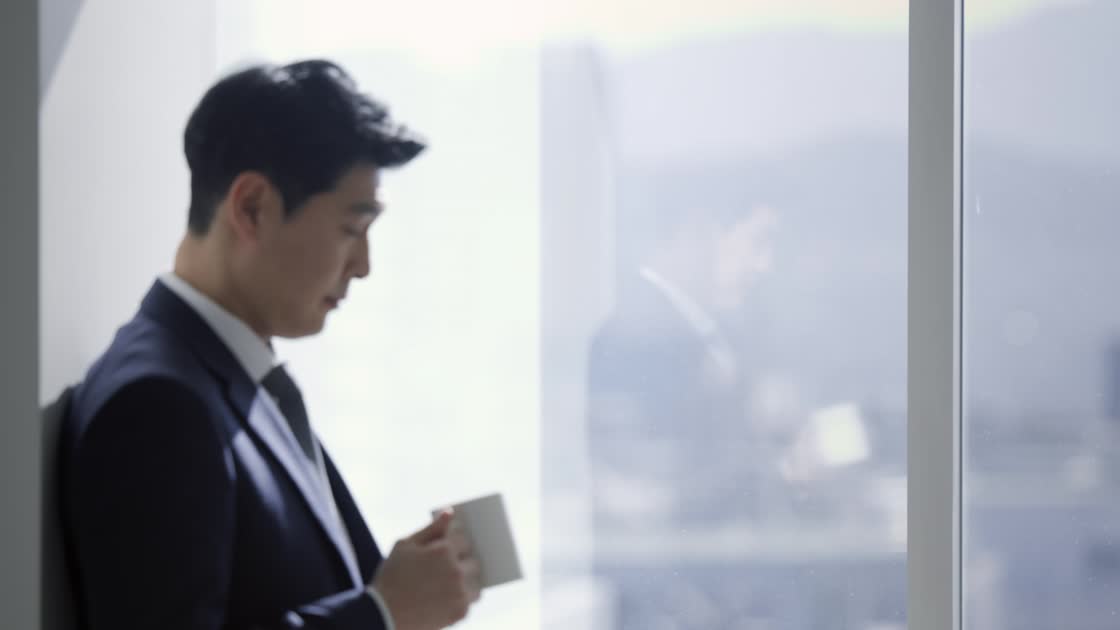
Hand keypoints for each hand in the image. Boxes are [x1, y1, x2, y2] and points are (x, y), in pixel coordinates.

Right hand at [372, 510, 482, 629]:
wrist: (383, 614)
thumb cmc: (392, 576)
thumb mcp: (405, 545)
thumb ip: (431, 528)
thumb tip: (450, 513)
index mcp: (444, 550)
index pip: (463, 539)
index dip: (453, 544)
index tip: (445, 550)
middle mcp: (456, 570)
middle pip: (474, 560)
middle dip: (462, 562)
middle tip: (444, 570)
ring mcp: (460, 592)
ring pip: (476, 580)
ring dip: (466, 580)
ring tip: (445, 585)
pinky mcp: (461, 611)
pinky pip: (471, 598)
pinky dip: (462, 597)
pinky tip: (445, 598)